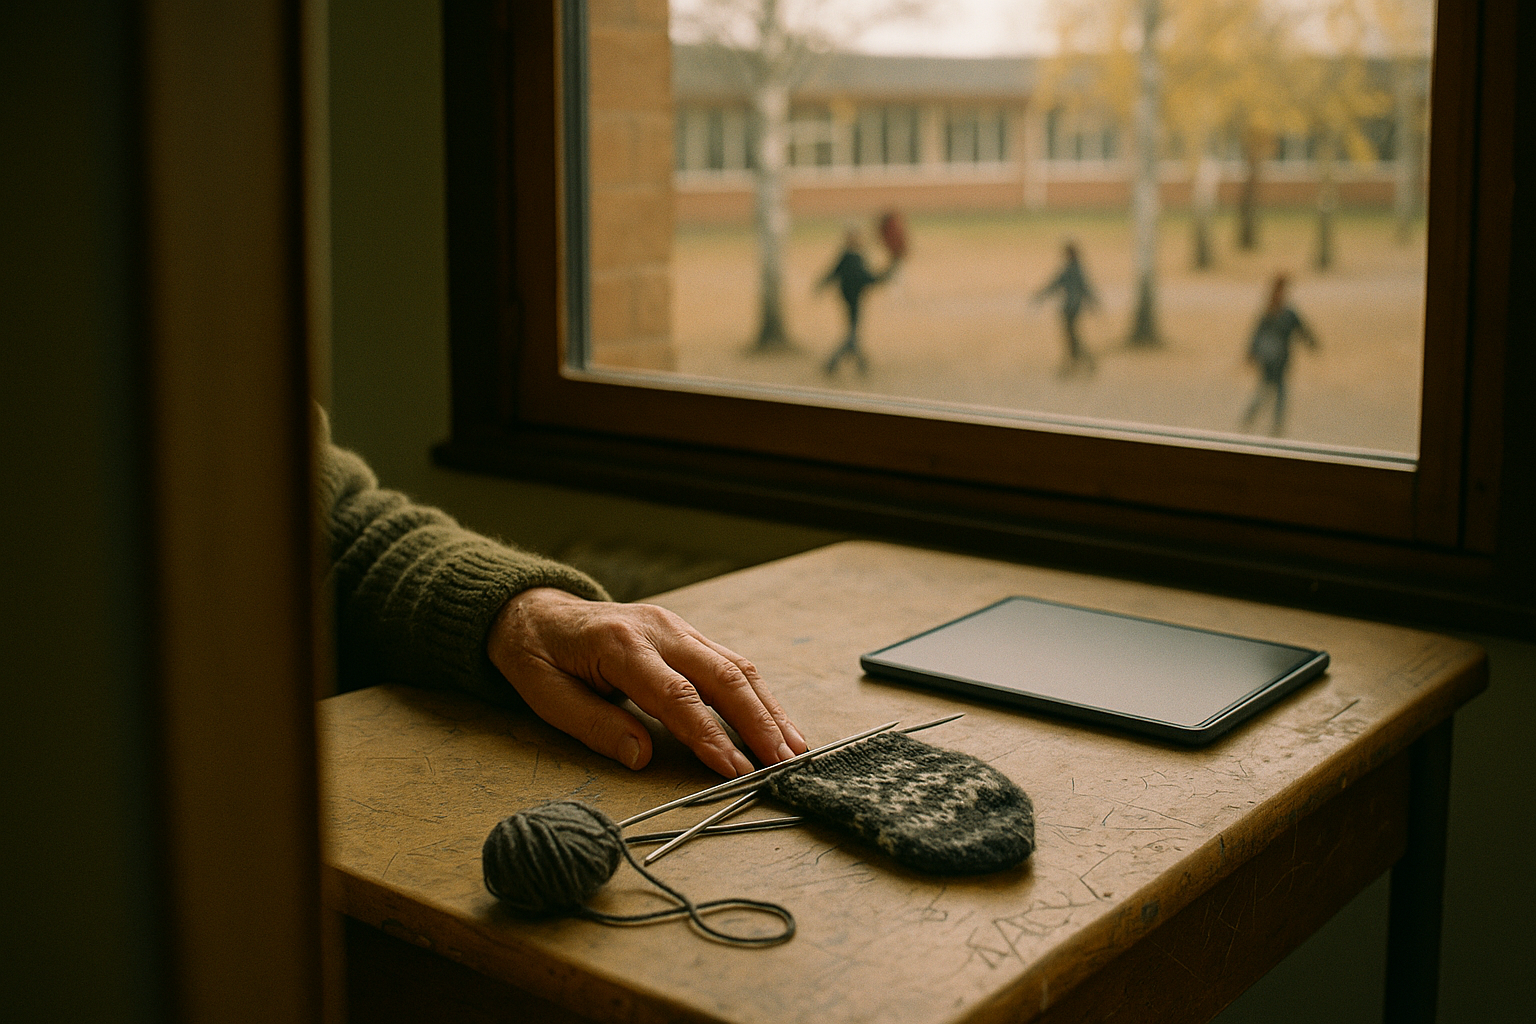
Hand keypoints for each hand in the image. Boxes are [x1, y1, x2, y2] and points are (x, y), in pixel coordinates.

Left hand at [487, 588, 808, 777]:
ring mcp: (676, 627)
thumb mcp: (545, 695)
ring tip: (795, 749)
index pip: (676, 695)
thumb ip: (596, 726)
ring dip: (769, 710)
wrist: (536, 609)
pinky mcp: (686, 633)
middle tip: (783, 764)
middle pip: (721, 676)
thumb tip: (643, 757)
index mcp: (621, 644)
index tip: (736, 770)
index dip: (710, 735)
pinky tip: (777, 723)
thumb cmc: (538, 656)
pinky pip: (730, 663)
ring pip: (736, 667)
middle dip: (758, 723)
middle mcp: (658, 629)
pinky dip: (758, 695)